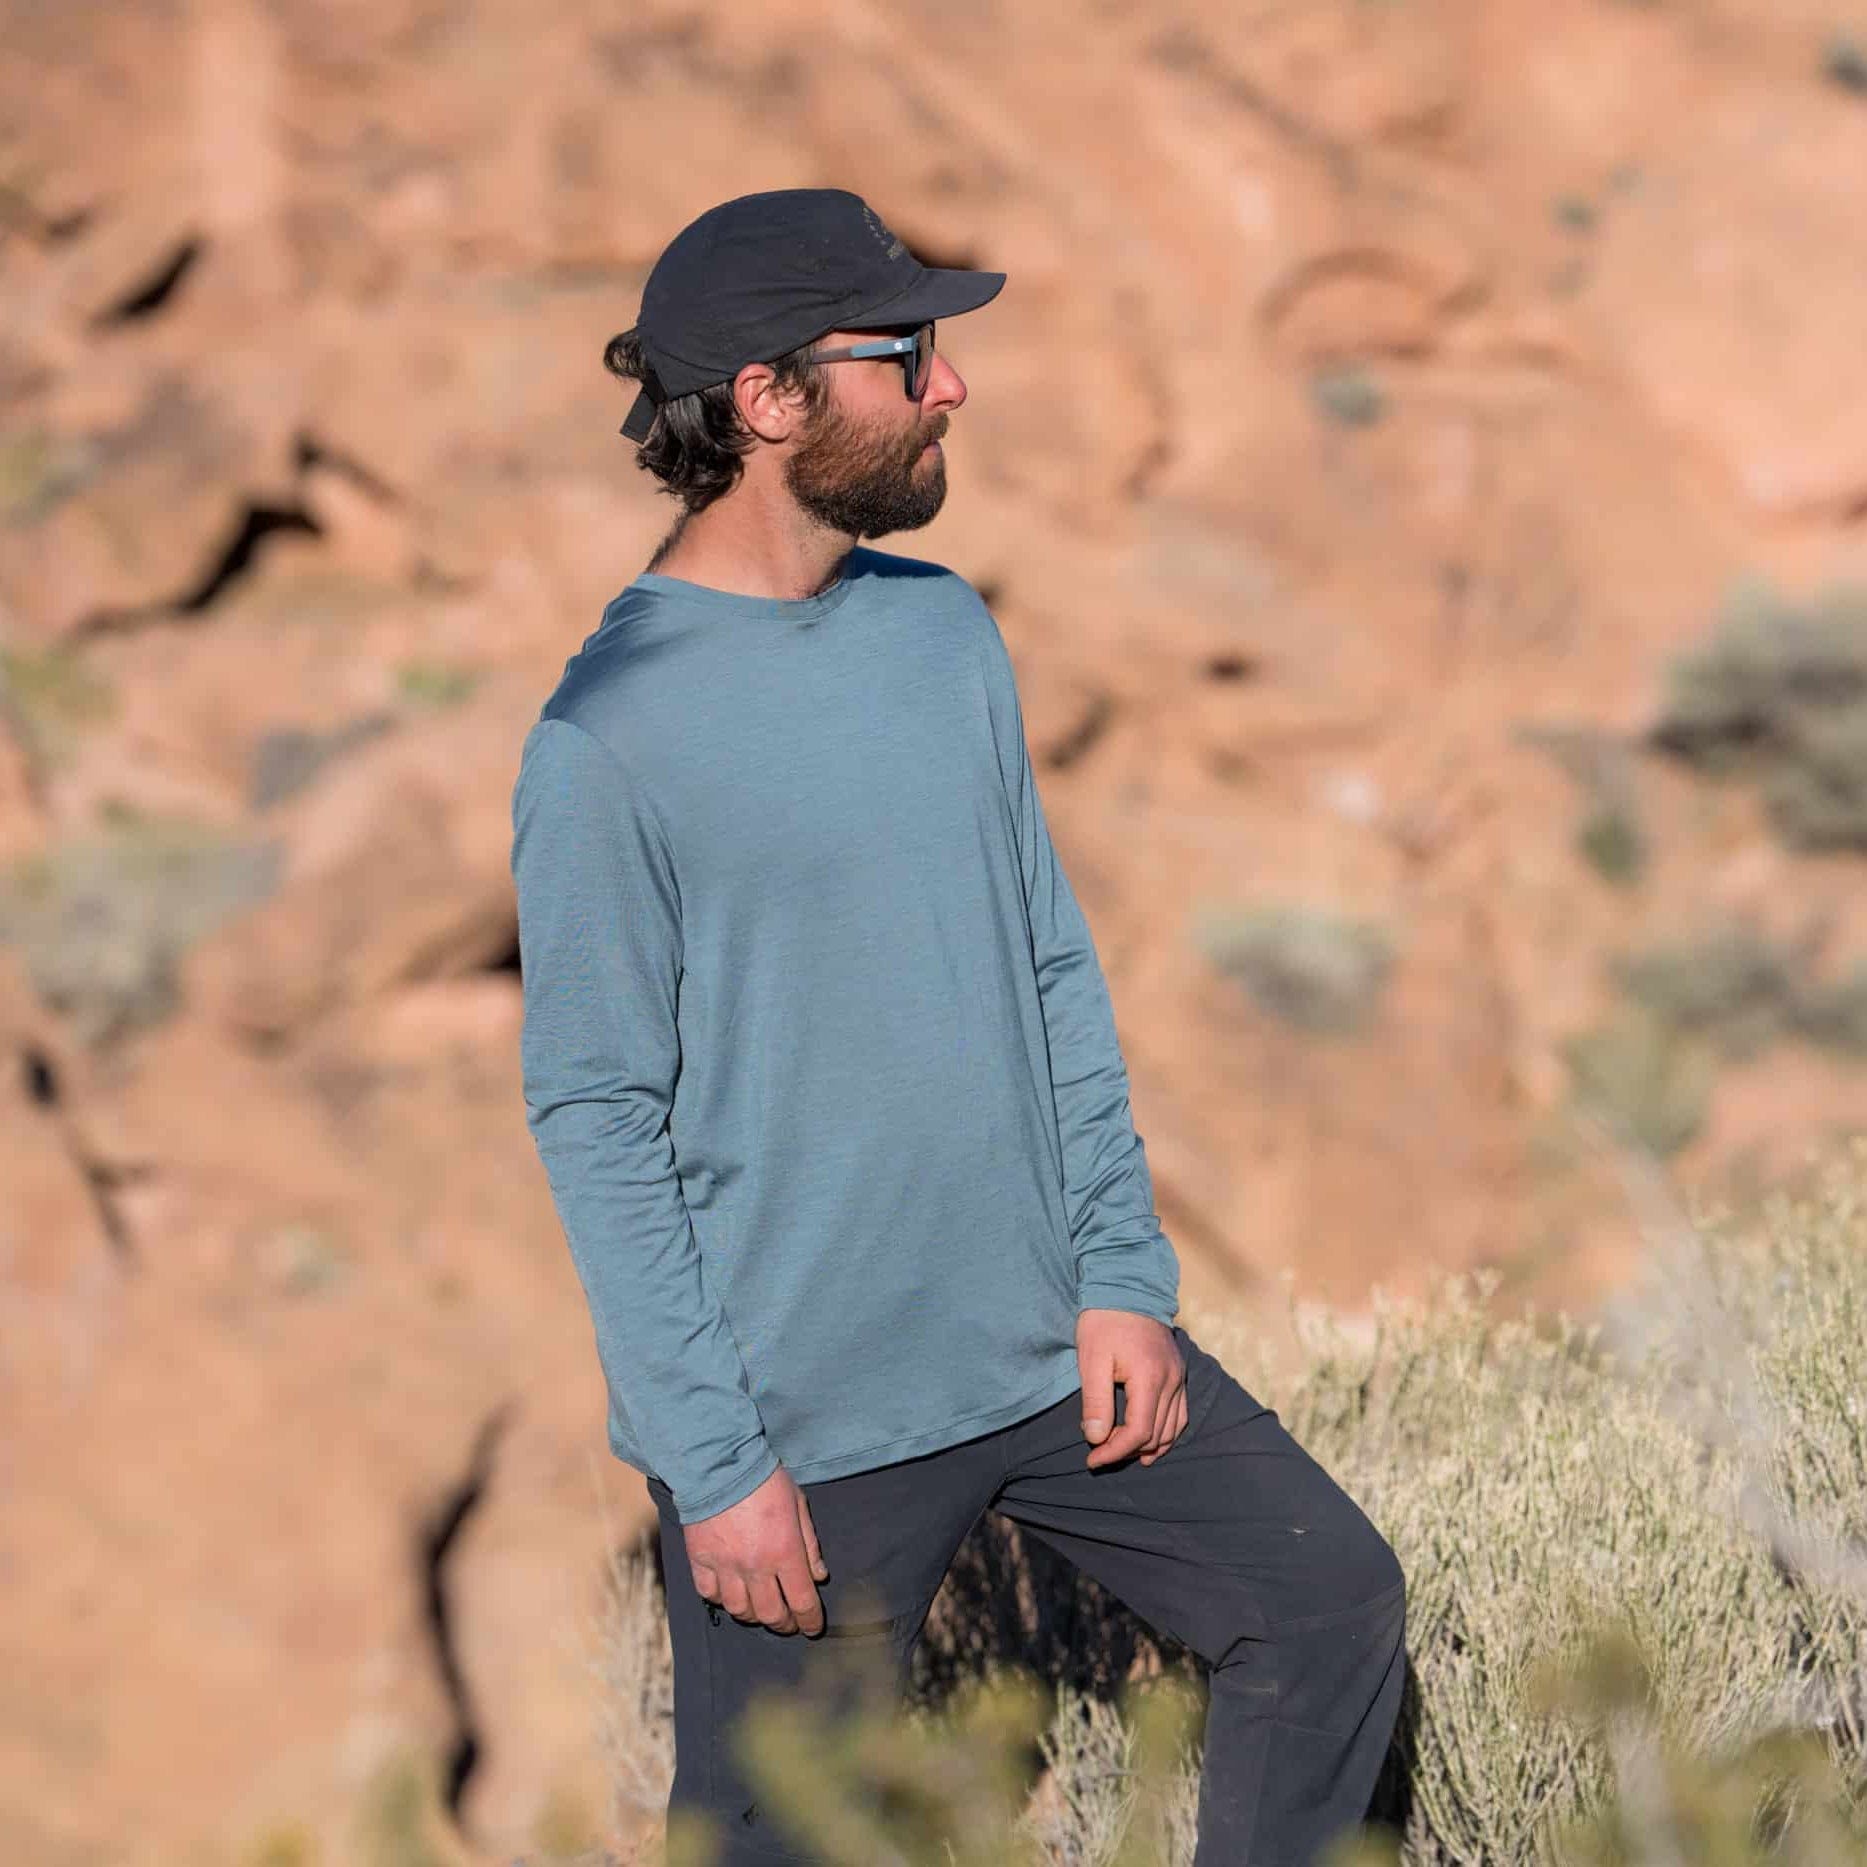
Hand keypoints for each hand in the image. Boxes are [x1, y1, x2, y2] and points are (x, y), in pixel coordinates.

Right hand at [683, 1463, 830, 1635]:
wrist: (718, 1463)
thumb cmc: (764, 1479)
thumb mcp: (798, 1504)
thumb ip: (810, 1544)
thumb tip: (818, 1576)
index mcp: (785, 1552)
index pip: (802, 1601)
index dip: (810, 1621)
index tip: (813, 1628)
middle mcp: (756, 1567)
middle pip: (771, 1614)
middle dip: (785, 1625)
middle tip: (789, 1623)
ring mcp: (726, 1566)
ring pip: (740, 1610)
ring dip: (754, 1616)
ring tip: (760, 1611)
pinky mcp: (700, 1561)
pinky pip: (710, 1594)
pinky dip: (721, 1600)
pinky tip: (730, 1594)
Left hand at [1077, 1309, 1186, 1469]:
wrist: (1127, 1286)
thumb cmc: (1104, 1321)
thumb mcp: (1091, 1359)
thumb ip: (1095, 1401)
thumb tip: (1096, 1439)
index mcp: (1150, 1378)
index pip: (1139, 1432)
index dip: (1114, 1452)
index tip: (1091, 1459)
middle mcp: (1172, 1380)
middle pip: (1156, 1435)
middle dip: (1127, 1451)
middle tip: (1100, 1453)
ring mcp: (1179, 1376)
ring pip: (1173, 1428)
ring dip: (1149, 1446)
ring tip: (1124, 1454)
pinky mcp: (1179, 1372)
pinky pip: (1180, 1413)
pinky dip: (1166, 1432)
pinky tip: (1151, 1441)